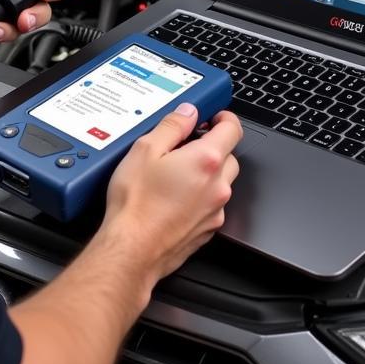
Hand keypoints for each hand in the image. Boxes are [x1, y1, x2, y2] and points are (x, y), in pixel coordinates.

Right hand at [102, 105, 242, 287]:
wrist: (132, 250)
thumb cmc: (136, 205)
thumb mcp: (145, 150)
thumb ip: (172, 126)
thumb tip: (188, 112)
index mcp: (206, 161)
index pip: (232, 129)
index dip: (224, 118)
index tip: (214, 116)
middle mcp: (218, 186)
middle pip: (229, 156)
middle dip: (213, 147)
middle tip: (188, 145)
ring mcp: (215, 211)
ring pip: (222, 183)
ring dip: (208, 173)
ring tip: (176, 174)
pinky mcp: (208, 230)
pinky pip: (212, 205)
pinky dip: (201, 197)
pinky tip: (174, 198)